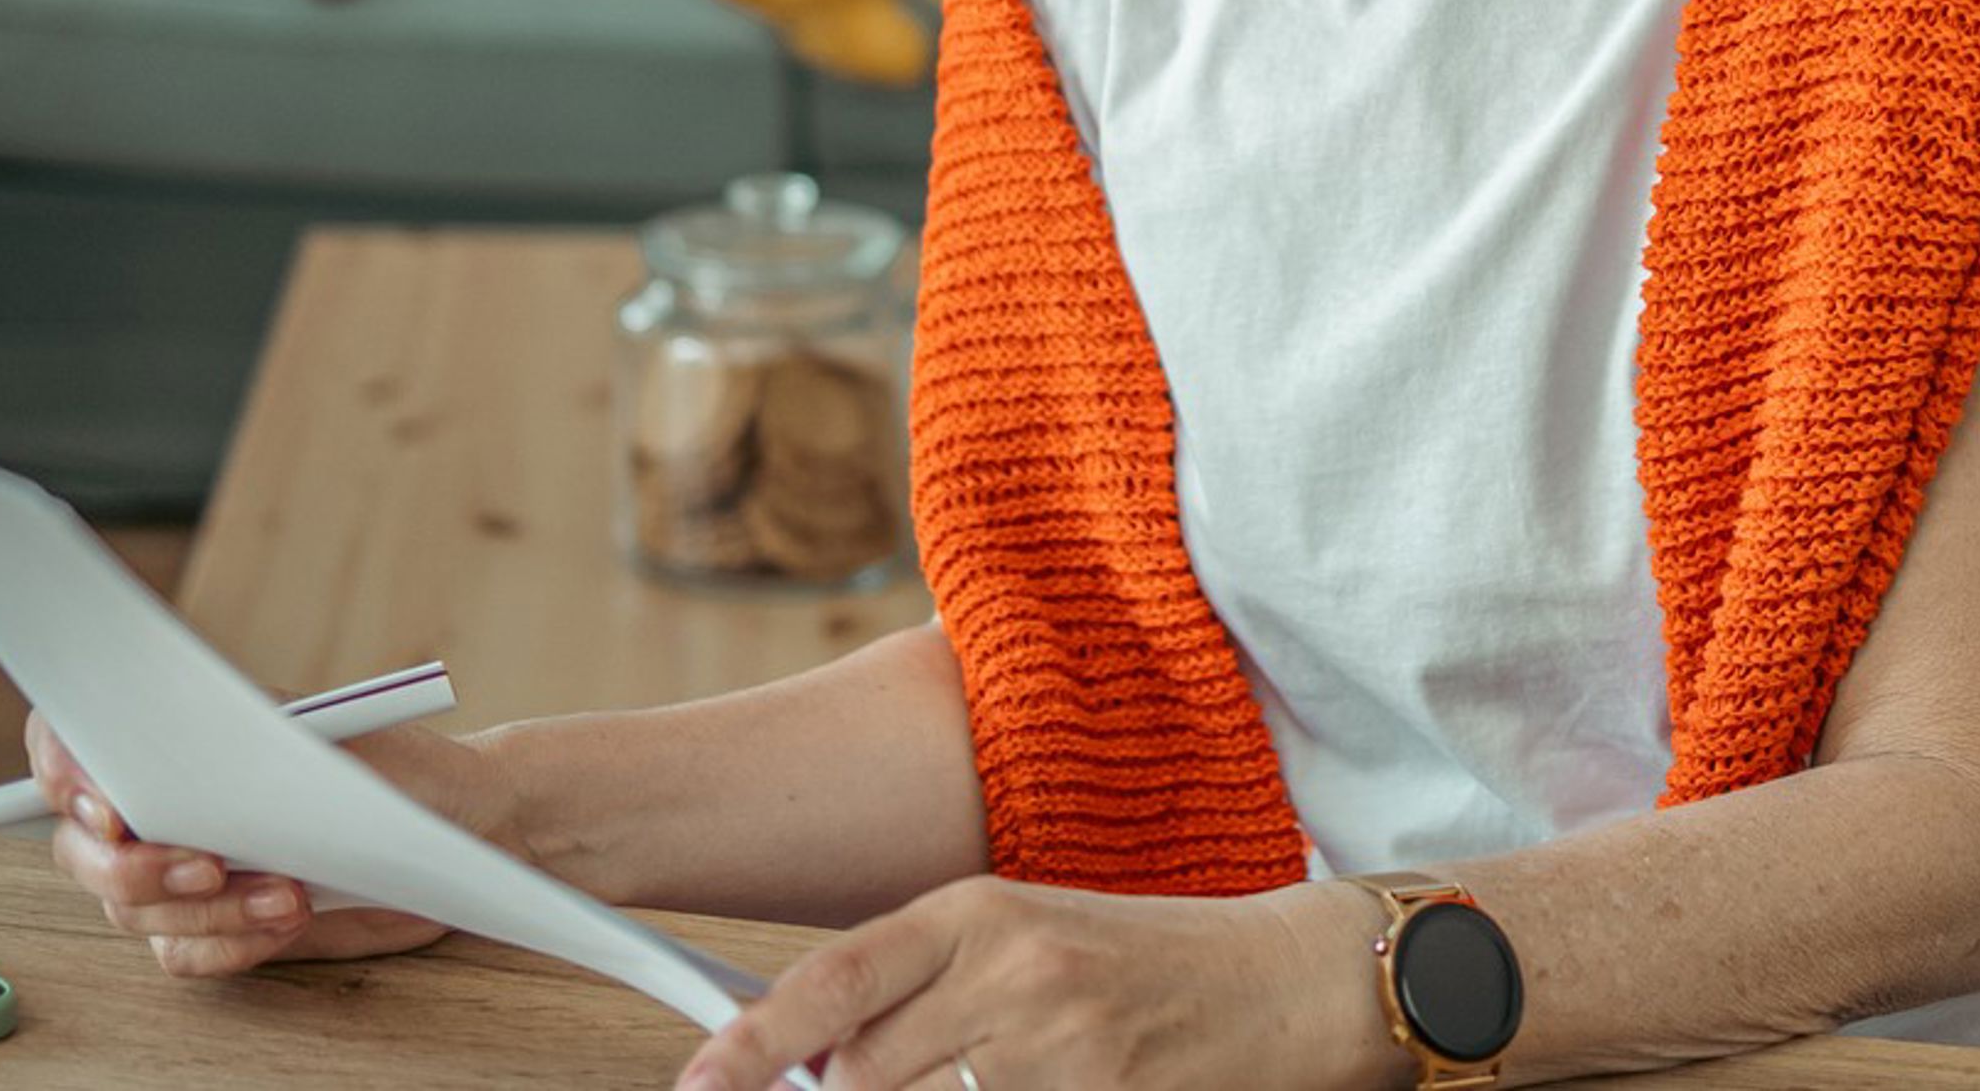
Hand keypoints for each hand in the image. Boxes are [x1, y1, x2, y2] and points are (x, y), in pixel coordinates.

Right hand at [28, 708, 514, 979]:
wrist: (456, 823)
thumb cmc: (393, 760)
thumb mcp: (323, 730)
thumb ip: (242, 740)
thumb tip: (179, 754)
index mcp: (172, 733)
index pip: (68, 742)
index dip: (64, 774)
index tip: (109, 804)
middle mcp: (162, 803)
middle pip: (83, 848)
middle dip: (136, 866)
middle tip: (207, 864)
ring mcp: (182, 869)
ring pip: (133, 911)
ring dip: (208, 908)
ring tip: (288, 892)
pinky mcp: (215, 926)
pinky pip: (182, 953)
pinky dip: (230, 942)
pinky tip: (287, 919)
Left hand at [675, 876, 1386, 1090]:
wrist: (1282, 982)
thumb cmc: (1145, 958)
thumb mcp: (1026, 934)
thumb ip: (924, 979)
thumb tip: (812, 1049)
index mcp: (981, 907)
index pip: (832, 981)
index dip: (747, 1043)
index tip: (698, 1083)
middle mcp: (1010, 973)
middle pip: (856, 1077)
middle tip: (870, 1088)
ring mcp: (1056, 1053)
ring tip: (974, 1080)